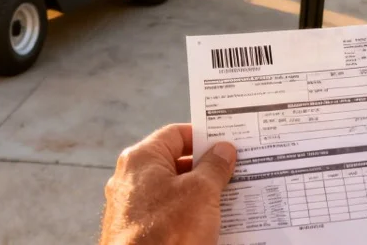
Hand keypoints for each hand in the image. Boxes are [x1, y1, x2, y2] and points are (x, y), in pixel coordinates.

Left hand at [99, 124, 236, 244]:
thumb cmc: (166, 232)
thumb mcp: (201, 192)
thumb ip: (214, 166)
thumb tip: (223, 151)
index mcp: (141, 159)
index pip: (176, 134)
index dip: (203, 137)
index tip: (226, 143)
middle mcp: (131, 179)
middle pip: (175, 163)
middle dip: (206, 168)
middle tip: (234, 172)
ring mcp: (132, 207)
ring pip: (174, 191)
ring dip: (201, 194)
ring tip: (229, 199)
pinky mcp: (138, 231)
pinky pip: (168, 215)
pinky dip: (189, 215)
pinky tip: (211, 223)